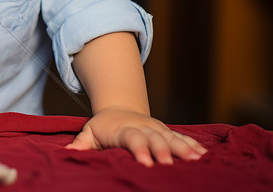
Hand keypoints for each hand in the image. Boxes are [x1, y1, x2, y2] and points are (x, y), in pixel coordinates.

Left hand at [66, 107, 207, 165]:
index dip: (139, 149)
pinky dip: (193, 145)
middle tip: (169, 164)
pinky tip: (204, 155)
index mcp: (124, 129)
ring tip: (197, 160)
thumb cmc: (103, 127)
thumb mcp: (89, 132)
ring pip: (172, 138)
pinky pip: (182, 137)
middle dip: (163, 151)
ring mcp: (157, 128)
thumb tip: (68, 153)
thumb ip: (81, 143)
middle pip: (155, 138)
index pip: (132, 138)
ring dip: (184, 148)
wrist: (119, 108)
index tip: (145, 163)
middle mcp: (143, 127)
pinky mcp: (167, 131)